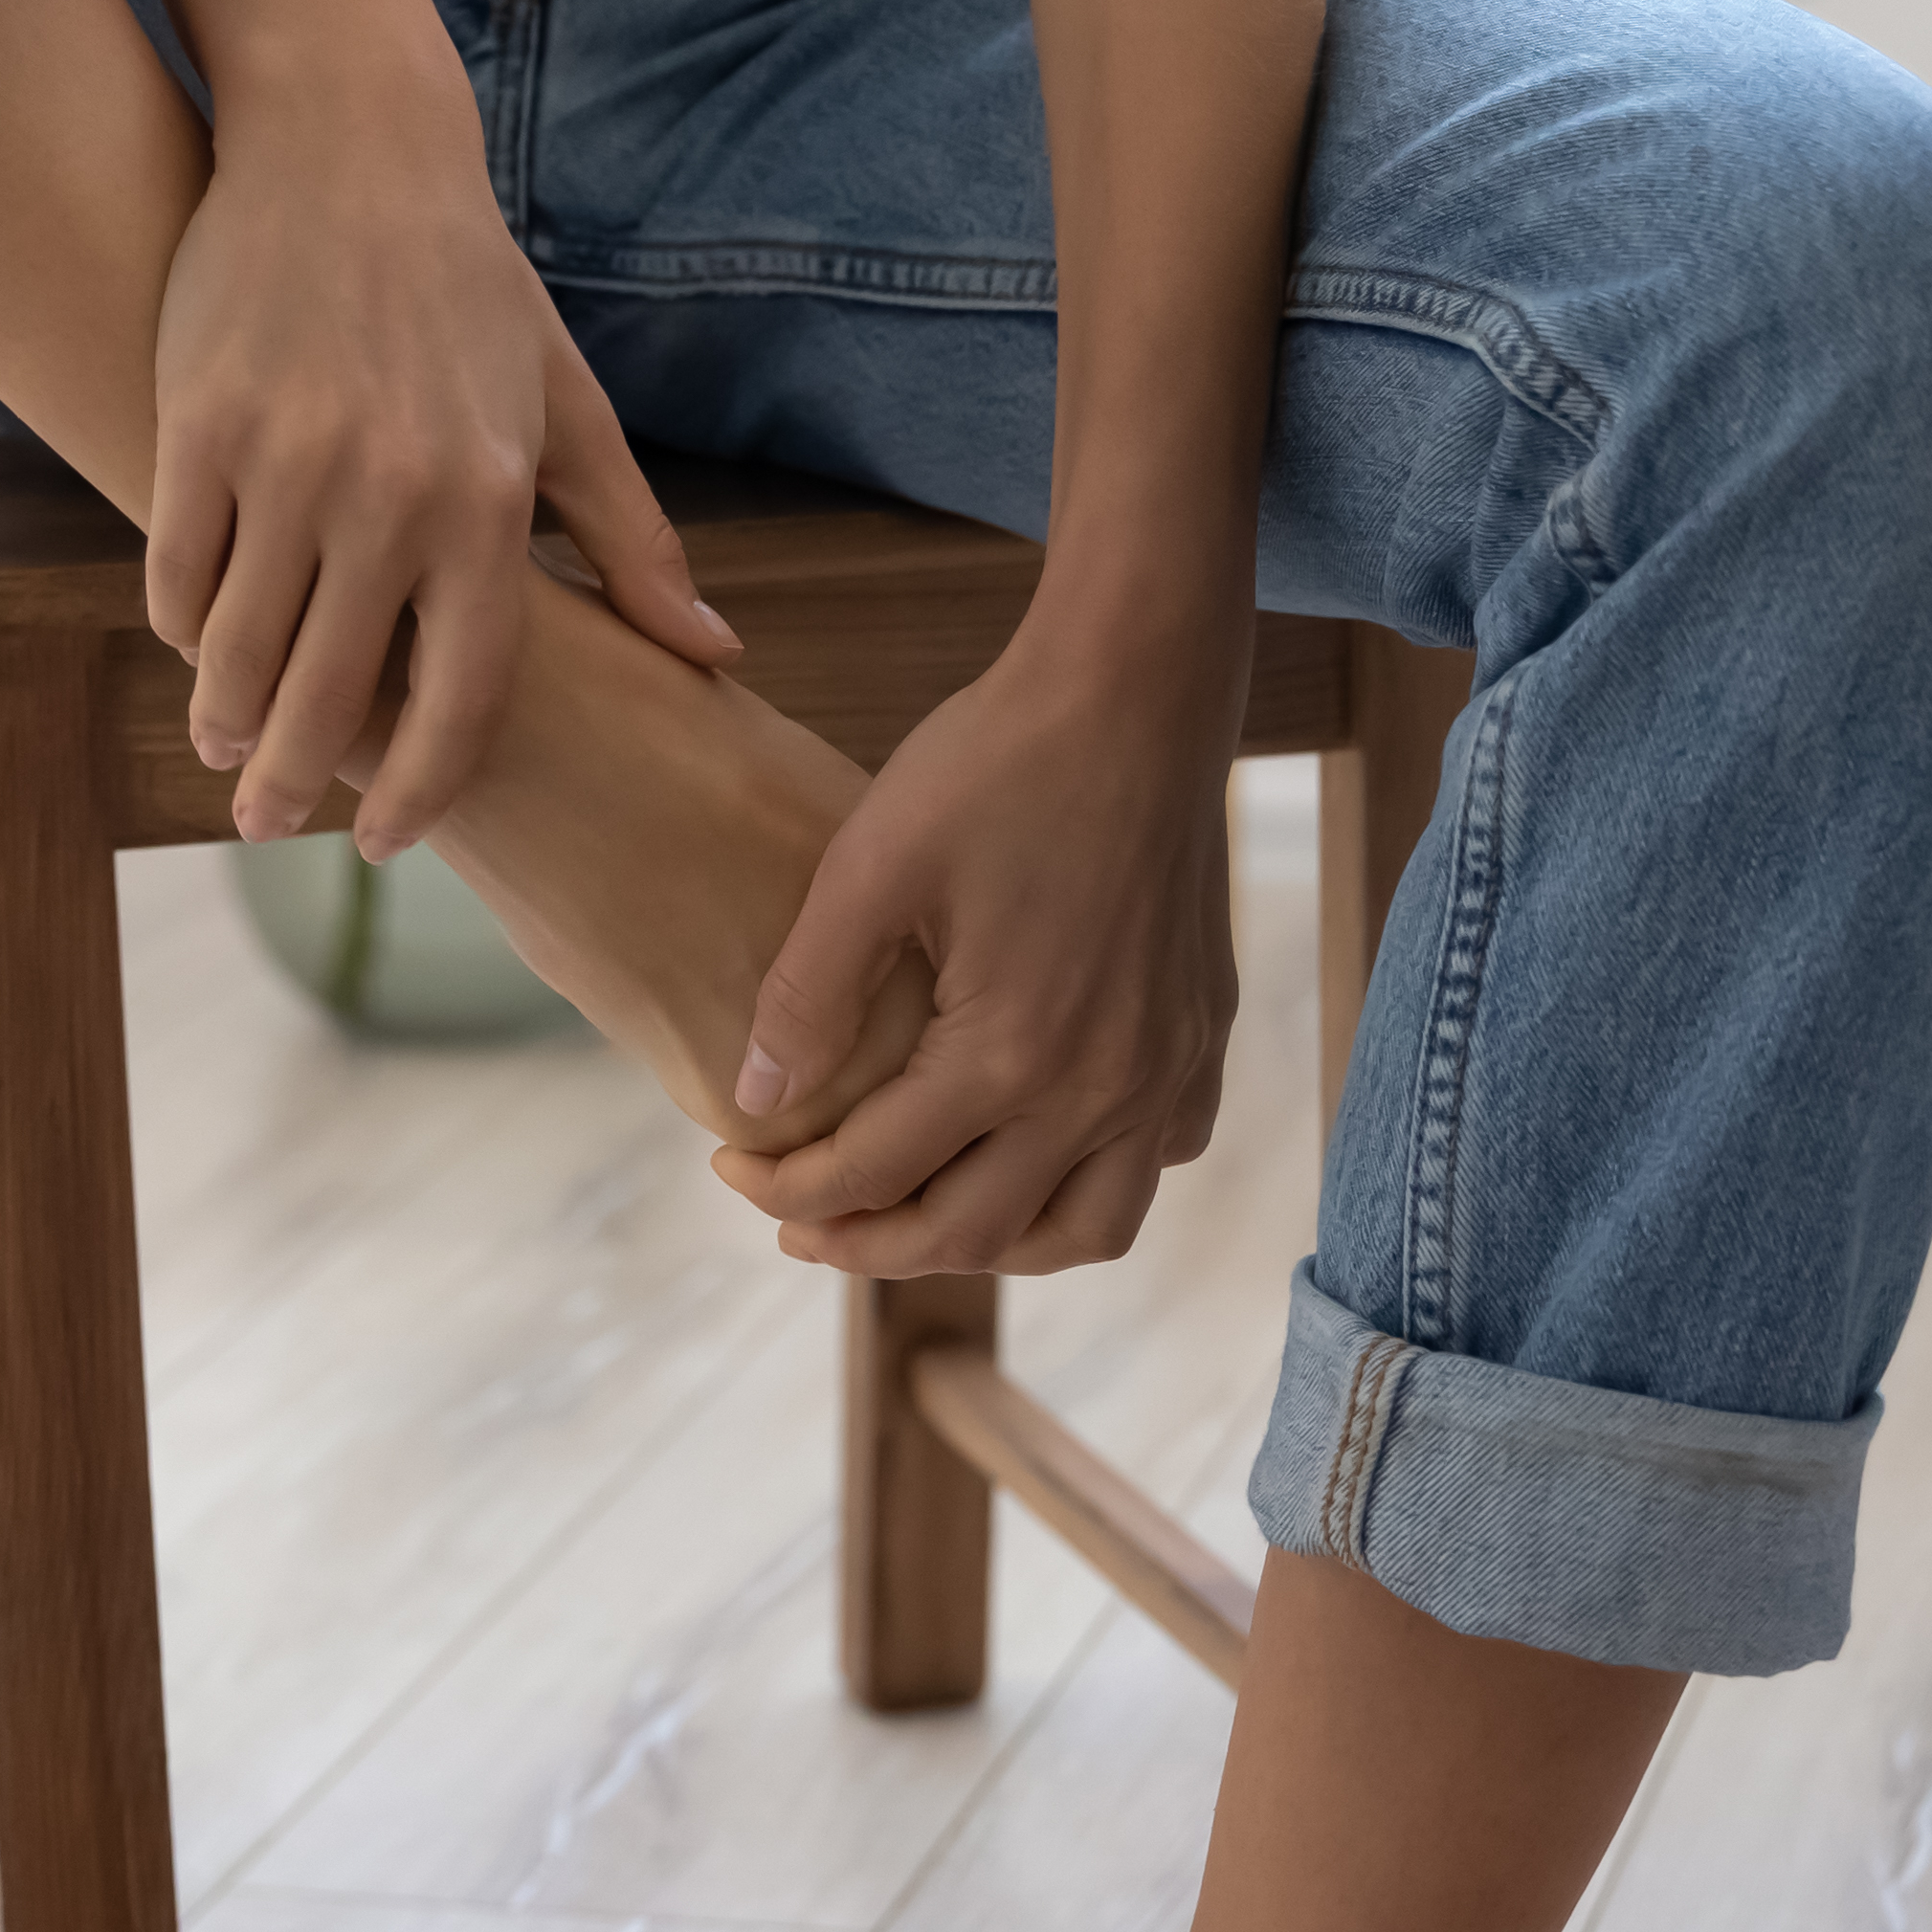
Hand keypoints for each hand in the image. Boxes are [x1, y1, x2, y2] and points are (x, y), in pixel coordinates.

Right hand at [145, 87, 735, 854]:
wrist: (351, 149)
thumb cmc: (472, 291)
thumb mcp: (567, 409)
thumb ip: (633, 544)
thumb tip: (716, 656)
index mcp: (489, 508)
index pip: (460, 706)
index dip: (419, 792)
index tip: (386, 841)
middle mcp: (389, 497)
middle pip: (331, 699)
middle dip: (289, 784)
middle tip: (265, 821)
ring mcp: (287, 463)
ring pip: (237, 650)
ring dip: (223, 718)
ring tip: (222, 743)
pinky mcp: (199, 425)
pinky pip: (178, 569)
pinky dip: (179, 624)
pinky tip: (193, 644)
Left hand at [709, 612, 1244, 1273]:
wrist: (1137, 688)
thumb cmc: (998, 760)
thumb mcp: (871, 863)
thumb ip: (808, 994)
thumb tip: (756, 1101)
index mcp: (1010, 1054)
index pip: (875, 1176)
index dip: (786, 1190)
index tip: (729, 1164)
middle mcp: (1103, 1089)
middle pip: (973, 1234)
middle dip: (869, 1242)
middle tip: (796, 1220)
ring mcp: (1166, 1071)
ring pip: (1084, 1231)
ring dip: (988, 1243)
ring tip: (913, 1218)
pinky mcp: (1201, 1038)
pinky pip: (1155, 1162)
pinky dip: (1086, 1185)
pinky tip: (1029, 1150)